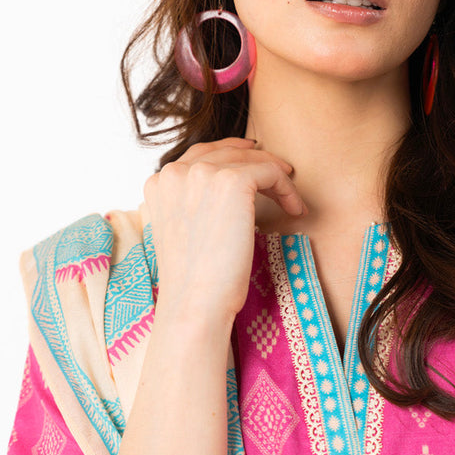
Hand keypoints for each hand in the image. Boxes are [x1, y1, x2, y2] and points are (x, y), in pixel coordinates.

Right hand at [143, 137, 304, 327]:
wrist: (196, 303)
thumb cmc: (195, 278)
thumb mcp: (183, 229)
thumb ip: (192, 201)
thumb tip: (227, 184)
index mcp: (159, 181)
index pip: (201, 154)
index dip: (233, 155)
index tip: (256, 164)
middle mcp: (175, 171)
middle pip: (227, 151)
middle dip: (257, 162)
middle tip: (282, 175)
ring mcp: (202, 173)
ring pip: (252, 160)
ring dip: (277, 178)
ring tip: (292, 201)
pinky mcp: (232, 182)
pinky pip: (270, 172)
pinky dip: (288, 189)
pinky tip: (295, 209)